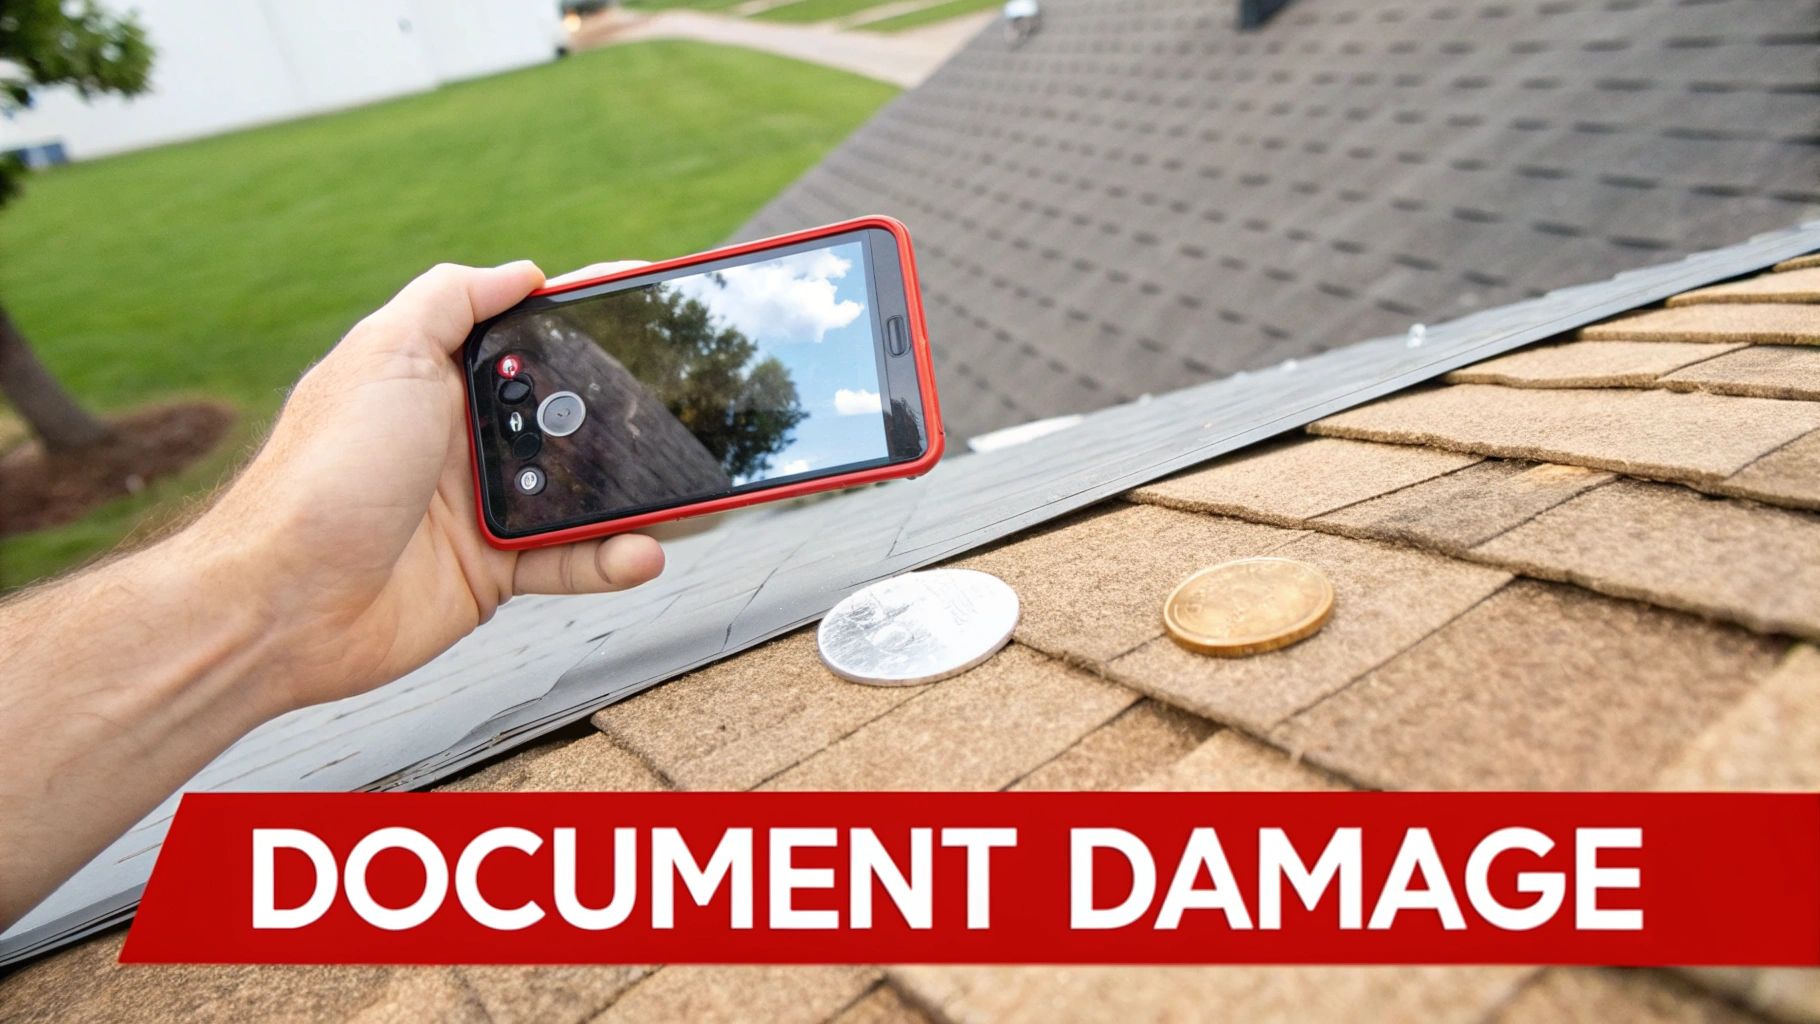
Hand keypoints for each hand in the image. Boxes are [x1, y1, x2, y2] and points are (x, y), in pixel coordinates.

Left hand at [196, 261, 664, 712]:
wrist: (283, 600)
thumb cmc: (323, 473)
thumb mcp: (386, 353)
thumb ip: (451, 299)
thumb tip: (522, 271)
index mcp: (437, 378)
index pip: (527, 333)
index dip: (586, 314)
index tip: (646, 297)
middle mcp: (462, 439)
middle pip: (567, 414)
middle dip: (627, 409)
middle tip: (682, 404)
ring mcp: (481, 508)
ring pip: (583, 493)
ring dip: (634, 493)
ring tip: (678, 487)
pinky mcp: (493, 573)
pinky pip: (570, 562)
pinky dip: (610, 559)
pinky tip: (641, 551)